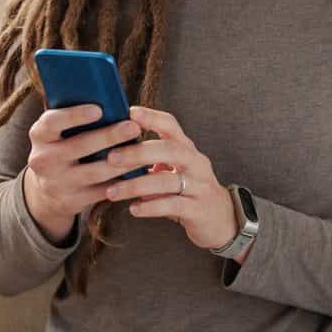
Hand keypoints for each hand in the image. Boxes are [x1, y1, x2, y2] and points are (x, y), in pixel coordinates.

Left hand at [100, 105, 237, 252]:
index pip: (171, 125)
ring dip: (136, 185)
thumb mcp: (173, 169)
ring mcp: (199, 186)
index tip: (130, 113)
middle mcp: (196, 163)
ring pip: (167, 181)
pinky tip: (133, 209)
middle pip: (169, 150)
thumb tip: (113, 147)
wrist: (220, 219)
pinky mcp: (198, 210)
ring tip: (112, 191)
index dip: (151, 117)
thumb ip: (151, 159)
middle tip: (111, 158)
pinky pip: (173, 206)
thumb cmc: (187, 189)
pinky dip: (150, 207)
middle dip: (138, 153)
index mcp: (187, 149)